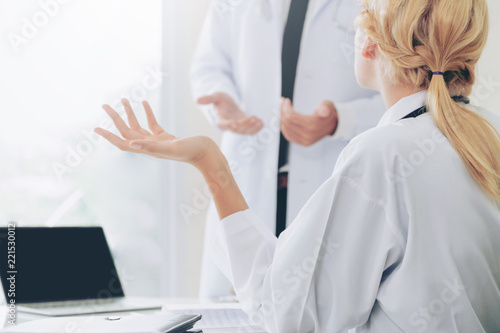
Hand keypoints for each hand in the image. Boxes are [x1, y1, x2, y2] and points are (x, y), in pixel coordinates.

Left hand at [95, 98, 248, 219]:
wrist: (207, 153)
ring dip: (130, 113)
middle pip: (127, 131)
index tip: (95, 128)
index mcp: (148, 149)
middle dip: (115, 118)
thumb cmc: (192, 151)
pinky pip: (152, 123)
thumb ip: (151, 145)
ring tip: (124, 99)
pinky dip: (148, 113)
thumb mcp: (171, 146)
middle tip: (105, 105)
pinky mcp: (166, 137)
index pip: (123, 142)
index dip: (109, 136)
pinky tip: (146, 103)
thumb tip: (131, 144)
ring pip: (138, 126)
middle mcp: (150, 146)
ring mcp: (158, 141)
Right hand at [197, 92, 262, 134]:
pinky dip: (256, 129)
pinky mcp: (243, 127)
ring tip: (259, 120)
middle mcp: (228, 126)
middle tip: (254, 118)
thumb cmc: (220, 99)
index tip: (236, 123)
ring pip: (245, 131)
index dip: (230, 124)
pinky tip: (262, 123)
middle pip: (237, 128)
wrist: (227, 104)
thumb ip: (208, 99)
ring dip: (253, 127)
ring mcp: (237, 128)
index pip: (224, 124)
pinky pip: (250, 131)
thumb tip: (197, 100)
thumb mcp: (215, 96)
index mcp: (220, 120)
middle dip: (246, 124)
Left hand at [280, 99, 337, 145]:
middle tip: (283, 102)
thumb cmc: (327, 113)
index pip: (291, 117)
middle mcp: (308, 135)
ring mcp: (305, 141)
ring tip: (283, 109)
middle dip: (282, 110)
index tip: (286, 100)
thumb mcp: (327, 107)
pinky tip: (284, 119)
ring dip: (281, 118)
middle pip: (286, 122)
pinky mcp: (302, 143)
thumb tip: (324, 110)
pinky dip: (283, 126)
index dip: (286, 107)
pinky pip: (288, 135)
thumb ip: (325, 108)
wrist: (332, 125)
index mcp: (313, 125)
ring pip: (285, 129)